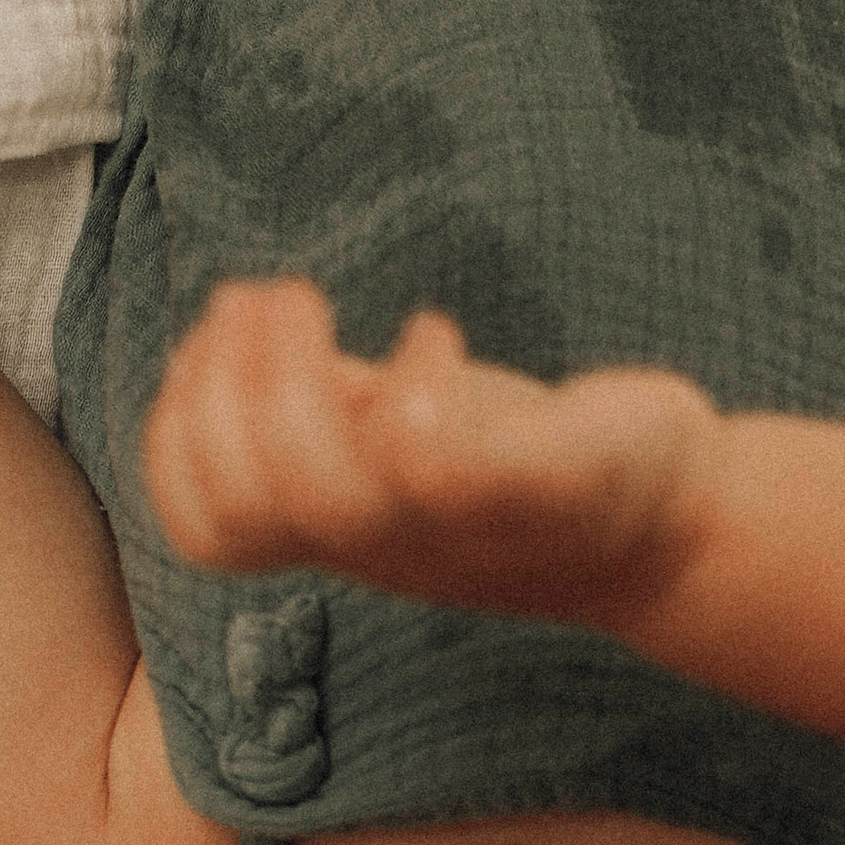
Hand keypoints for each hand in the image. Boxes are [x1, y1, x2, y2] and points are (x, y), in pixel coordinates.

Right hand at [144, 277, 717, 630]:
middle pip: (240, 499)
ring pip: (316, 488)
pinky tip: (435, 334)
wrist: (676, 533)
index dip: (169, 438)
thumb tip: (227, 337)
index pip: (201, 529)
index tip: (206, 347)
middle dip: (219, 384)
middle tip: (275, 299)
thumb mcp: (401, 438)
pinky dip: (416, 376)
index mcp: (343, 532)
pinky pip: (432, 457)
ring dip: (288, 375)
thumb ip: (320, 403)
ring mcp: (450, 529)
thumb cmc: (528, 473)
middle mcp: (384, 545)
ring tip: (313, 299)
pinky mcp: (528, 492)